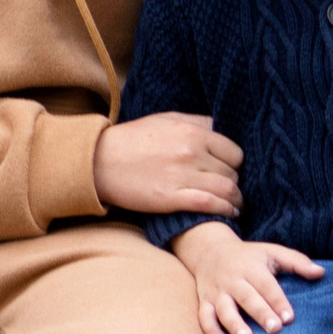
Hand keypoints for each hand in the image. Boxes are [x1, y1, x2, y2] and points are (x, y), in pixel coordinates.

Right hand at [93, 113, 243, 218]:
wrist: (97, 161)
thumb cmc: (131, 139)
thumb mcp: (164, 119)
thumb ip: (195, 122)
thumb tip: (221, 129)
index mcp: (192, 132)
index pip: (234, 151)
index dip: (234, 163)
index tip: (227, 170)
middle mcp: (191, 153)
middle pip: (232, 172)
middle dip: (233, 182)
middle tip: (228, 189)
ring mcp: (182, 176)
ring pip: (227, 190)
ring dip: (235, 200)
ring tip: (234, 205)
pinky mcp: (171, 198)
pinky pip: (211, 205)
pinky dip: (225, 210)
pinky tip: (228, 213)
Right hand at [171, 222, 324, 333]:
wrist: (208, 250)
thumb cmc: (248, 256)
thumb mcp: (271, 252)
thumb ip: (296, 262)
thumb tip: (321, 273)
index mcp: (251, 267)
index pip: (266, 285)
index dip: (277, 301)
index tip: (289, 317)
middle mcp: (232, 280)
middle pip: (246, 297)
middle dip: (260, 313)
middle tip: (274, 329)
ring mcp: (217, 292)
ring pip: (223, 309)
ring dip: (234, 325)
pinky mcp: (204, 302)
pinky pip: (205, 319)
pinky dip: (213, 333)